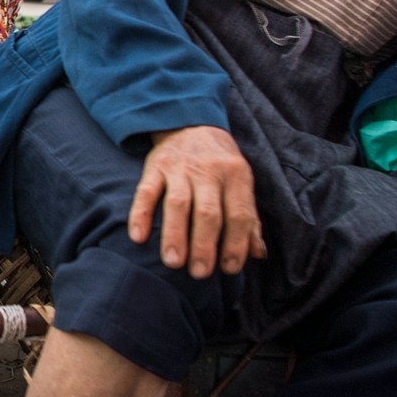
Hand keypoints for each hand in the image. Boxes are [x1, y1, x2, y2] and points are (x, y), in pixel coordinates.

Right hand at [129, 125, 265, 278]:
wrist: (191, 122)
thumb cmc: (219, 163)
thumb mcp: (239, 183)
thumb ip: (249, 218)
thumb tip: (258, 254)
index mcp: (236, 175)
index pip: (240, 214)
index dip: (237, 243)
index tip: (229, 268)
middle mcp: (209, 170)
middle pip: (209, 212)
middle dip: (205, 245)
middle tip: (200, 273)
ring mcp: (180, 168)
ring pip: (178, 203)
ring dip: (175, 235)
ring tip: (173, 263)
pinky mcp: (155, 166)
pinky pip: (146, 191)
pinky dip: (141, 214)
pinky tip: (138, 236)